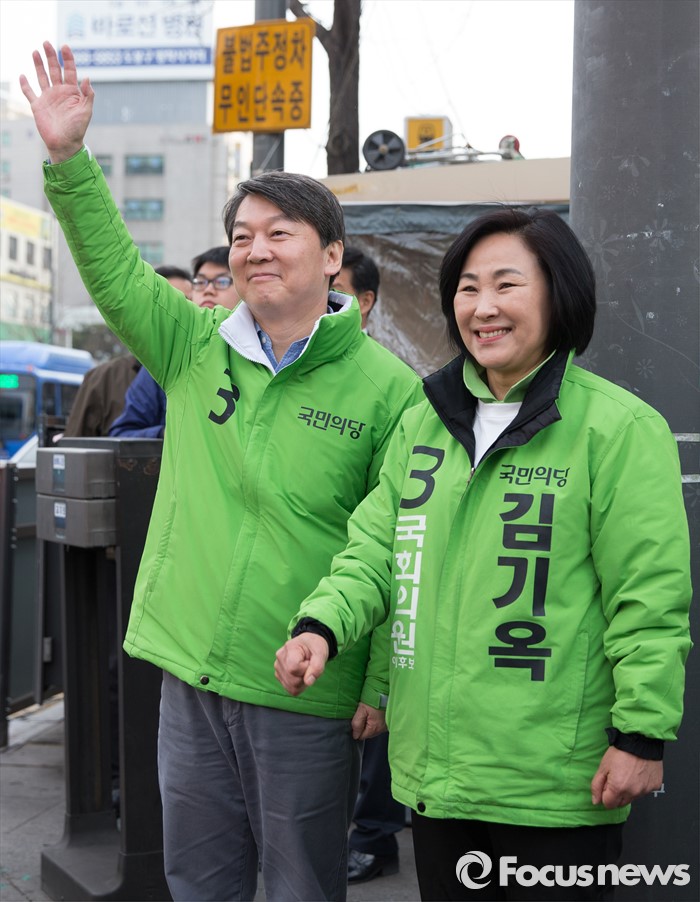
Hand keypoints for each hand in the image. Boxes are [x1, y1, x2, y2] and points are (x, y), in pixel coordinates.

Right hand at [19, 42, 93, 162]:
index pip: (69, 71)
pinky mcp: (37, 106)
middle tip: (47, 42)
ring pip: (42, 77)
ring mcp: (48, 98)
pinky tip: (22, 75)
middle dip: (51, 56)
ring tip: (35, 51)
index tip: (65, 46)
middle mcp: (59, 92)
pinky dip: (25, 85)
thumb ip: (88, 95)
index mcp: (72, 92)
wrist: (65, 144)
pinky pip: (29, 93)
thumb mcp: (86, 112)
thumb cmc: (77, 129)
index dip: (67, 58)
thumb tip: (87, 77)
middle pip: (54, 70)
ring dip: (38, 64)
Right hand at [275, 633, 328, 695]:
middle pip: (293, 680)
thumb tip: (308, 682)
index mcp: (289, 648)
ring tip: (305, 669)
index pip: (293, 668)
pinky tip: (301, 675)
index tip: (309, 661)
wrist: (308, 644)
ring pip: (291, 687)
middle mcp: (280, 658)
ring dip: (303, 682)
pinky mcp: (279, 676)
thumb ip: (317, 667)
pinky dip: (299, 686)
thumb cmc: (314, 646)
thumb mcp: (321, 653)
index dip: (305, 668)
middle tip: (309, 665)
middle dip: (305, 676)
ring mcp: (278, 668)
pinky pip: (290, 689)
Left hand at [351, 702, 386, 739]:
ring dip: (369, 724)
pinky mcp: (387, 722)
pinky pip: (378, 726)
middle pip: (367, 734)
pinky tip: (374, 714)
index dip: (356, 730)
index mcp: (374, 728)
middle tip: (362, 715)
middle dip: (363, 727)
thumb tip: (355, 735)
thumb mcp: (361, 710)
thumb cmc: (373, 699)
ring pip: (373, 730)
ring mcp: (385, 726)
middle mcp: (381, 730)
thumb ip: (357, 723)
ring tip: (368, 713)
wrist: (384, 691)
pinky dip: (375, 721)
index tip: (356, 720)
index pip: (361, 736)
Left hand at [591, 746, 662, 808]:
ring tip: (628, 774)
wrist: (640, 741)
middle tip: (617, 778)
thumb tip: (596, 801)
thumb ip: (596, 786)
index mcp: (618, 788)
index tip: (607, 784)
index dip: (605, 794)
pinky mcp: (655, 786)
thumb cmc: (621, 752)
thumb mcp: (603, 766)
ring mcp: (645, 790)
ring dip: (629, 791)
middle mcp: (633, 792)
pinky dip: (640, 785)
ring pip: (633, 798)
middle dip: (616, 794)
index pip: (608, 804)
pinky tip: (638, 773)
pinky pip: (644, 791)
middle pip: (621, 803)